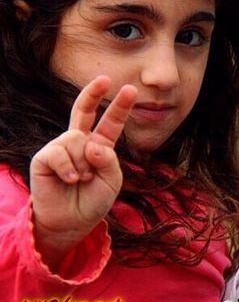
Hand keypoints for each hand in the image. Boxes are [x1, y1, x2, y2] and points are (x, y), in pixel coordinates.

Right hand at [30, 76, 136, 265]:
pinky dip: (69, 168)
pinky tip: (69, 180)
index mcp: (100, 145)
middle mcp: (80, 141)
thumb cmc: (93, 200)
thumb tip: (92, 144)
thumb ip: (108, 160)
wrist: (71, 222)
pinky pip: (60, 153)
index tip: (130, 89)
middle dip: (93, 93)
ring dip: (83, 164)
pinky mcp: (45, 158)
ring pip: (77, 140)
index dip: (120, 106)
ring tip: (80, 180)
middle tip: (105, 78)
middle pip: (83, 110)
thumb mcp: (112, 180)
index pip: (111, 121)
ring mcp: (61, 147)